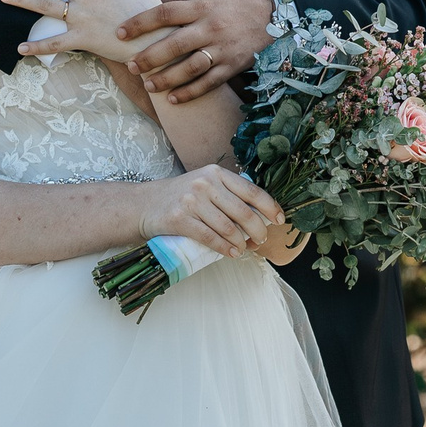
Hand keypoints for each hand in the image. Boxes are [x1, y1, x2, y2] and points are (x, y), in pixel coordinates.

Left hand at [113, 0, 274, 101]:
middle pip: (175, 44)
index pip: (165, 12)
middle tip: (130, 65)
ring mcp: (222, 49)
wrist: (271, 18)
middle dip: (150, 57)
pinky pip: (209, 83)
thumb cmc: (229, 4)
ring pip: (191, 67)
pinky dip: (190, 93)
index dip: (140, 23)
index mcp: (201, 6)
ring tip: (148, 85)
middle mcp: (210, 27)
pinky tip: (172, 99)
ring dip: (167, 79)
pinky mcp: (233, 66)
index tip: (120, 33)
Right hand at [138, 164, 285, 257]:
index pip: (252, 191)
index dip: (270, 207)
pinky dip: (226, 249)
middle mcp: (205, 184)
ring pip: (228, 227)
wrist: (146, 204)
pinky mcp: (180, 219)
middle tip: (262, 239)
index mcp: (216, 173)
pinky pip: (211, 238)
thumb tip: (261, 214)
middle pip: (243, 212)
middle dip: (258, 230)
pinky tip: (232, 253)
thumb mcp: (205, 185)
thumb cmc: (182, 197)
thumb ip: (228, 193)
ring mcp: (192, 201)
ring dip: (242, 242)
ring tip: (246, 248)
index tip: (280, 219)